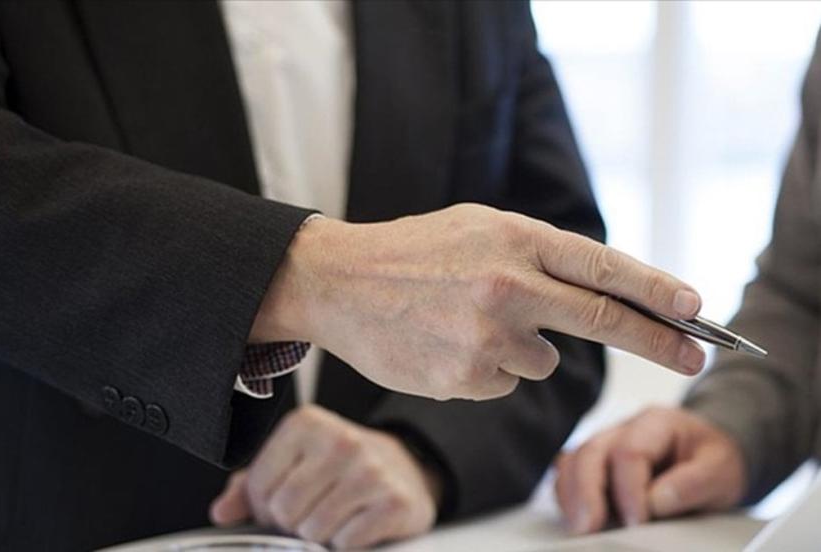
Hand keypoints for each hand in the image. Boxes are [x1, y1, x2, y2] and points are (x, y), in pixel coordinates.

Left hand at [210, 405, 439, 549]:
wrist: (405, 468)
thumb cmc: (339, 467)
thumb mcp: (294, 462)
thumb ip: (251, 485)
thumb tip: (221, 513)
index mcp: (306, 423)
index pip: (258, 487)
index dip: (265, 506)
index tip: (285, 500)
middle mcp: (340, 440)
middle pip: (285, 511)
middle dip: (293, 523)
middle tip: (312, 511)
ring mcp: (370, 470)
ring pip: (313, 530)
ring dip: (320, 535)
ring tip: (336, 515)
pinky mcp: (394, 501)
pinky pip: (346, 543)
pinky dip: (348, 543)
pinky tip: (359, 522)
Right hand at [253, 203, 705, 399]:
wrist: (338, 281)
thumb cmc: (412, 251)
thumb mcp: (478, 227)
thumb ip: (536, 254)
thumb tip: (597, 290)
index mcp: (512, 239)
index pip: (602, 268)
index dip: (656, 290)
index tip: (695, 309)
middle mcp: (506, 287)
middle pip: (602, 320)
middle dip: (657, 341)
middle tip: (695, 355)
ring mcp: (485, 337)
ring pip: (543, 360)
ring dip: (523, 347)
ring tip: (467, 321)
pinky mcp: (463, 378)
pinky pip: (504, 381)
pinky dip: (487, 368)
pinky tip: (447, 342)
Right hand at [555, 406, 746, 533]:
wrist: (709, 455)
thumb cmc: (713, 460)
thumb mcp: (721, 470)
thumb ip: (692, 483)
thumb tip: (656, 502)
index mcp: (656, 423)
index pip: (629, 452)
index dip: (629, 489)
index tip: (637, 522)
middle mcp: (623, 429)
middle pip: (590, 452)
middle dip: (586, 492)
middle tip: (589, 527)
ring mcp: (605, 445)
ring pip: (572, 461)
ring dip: (571, 495)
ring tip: (579, 527)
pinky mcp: (596, 464)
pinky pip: (569, 473)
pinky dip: (568, 495)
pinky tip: (576, 517)